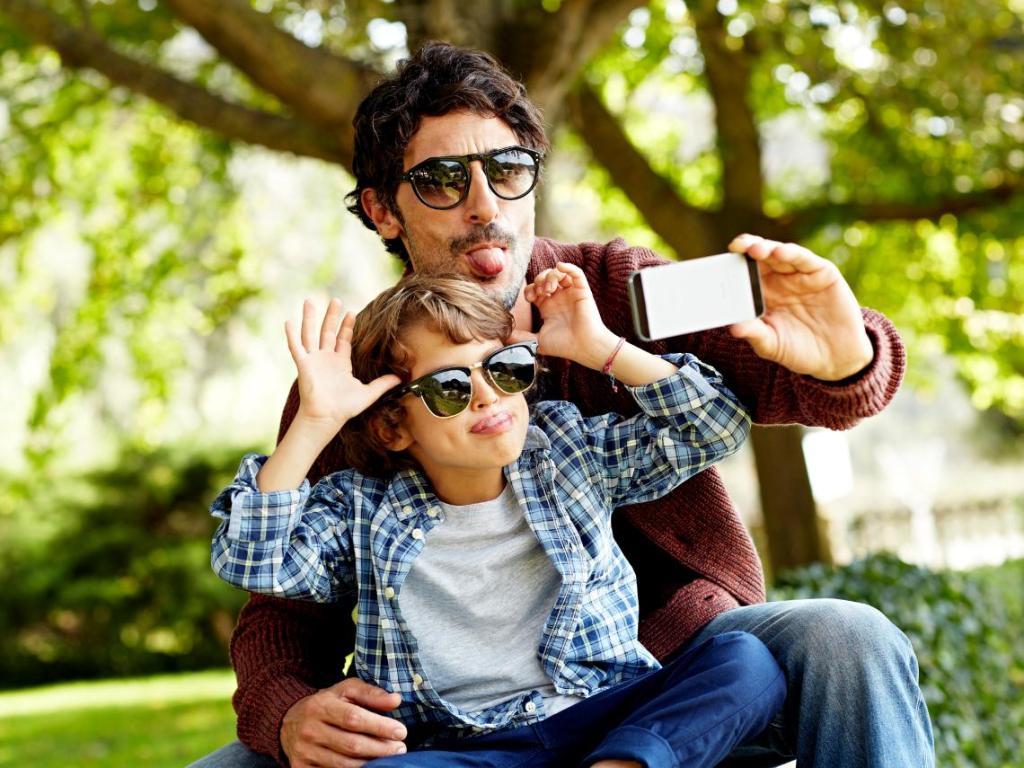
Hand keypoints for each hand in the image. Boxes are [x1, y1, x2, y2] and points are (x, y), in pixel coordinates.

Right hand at [280, 678, 407, 767]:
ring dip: (370, 764)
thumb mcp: (346, 690)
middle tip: (400, 749)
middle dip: (380, 749)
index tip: (401, 731)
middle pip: (351, 745)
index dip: (379, 727)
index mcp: (320, 706)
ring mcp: (304, 752)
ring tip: (389, 760)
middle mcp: (309, 730)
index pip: (354, 718)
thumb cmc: (326, 703)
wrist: (289, 720)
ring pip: (343, 765)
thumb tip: (396, 700)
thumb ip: (371, 693)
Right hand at [286, 298, 400, 436]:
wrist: (327, 417)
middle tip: (335, 299)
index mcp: (340, 363)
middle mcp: (326, 359)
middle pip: (328, 332)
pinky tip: (288, 322)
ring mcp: (314, 360)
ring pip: (311, 334)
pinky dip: (291, 335)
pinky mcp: (304, 365)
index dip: (347, 326)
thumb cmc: (345, 408)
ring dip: (310, 318)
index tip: (351, 312)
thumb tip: (402, 378)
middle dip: (332, 316)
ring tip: (309, 301)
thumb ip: (384, 384)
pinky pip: (296, 347)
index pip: (343, 340)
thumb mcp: (369, 393)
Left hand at [524, 262, 617, 368]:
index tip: (530, 298)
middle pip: (545, 277)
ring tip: (550, 289)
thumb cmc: (563, 346)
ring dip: (550, 276)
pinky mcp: (582, 291)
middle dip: (539, 280)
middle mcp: (558, 298)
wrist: (583, 347)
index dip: (530, 289)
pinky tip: (560, 268)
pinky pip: (576, 273)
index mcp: (547, 306)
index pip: (535, 289)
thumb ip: (520, 337)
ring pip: (558, 272)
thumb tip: (502, 335)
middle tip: (541, 293)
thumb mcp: (536, 341)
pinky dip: (568, 267)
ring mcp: (570, 293)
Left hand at [727, 235, 873, 380]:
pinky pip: (804, 259)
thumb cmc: (798, 350)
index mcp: (761, 294)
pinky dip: (792, 253)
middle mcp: (779, 280)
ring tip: (756, 250)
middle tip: (736, 247)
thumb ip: (754, 334)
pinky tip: (780, 252)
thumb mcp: (772, 344)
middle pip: (759, 257)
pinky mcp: (822, 273)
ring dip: (766, 248)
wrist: (836, 359)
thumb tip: (733, 327)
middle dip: (746, 249)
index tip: (717, 263)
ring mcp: (799, 275)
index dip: (731, 265)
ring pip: (779, 253)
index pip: (742, 273)